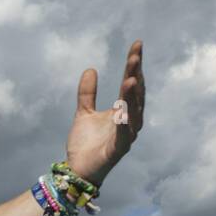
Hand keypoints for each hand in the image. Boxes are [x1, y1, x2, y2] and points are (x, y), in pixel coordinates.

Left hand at [63, 40, 144, 187]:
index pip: (131, 83)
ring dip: (132, 97)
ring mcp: (126, 136)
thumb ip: (87, 93)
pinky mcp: (118, 150)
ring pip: (133, 113)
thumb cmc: (85, 145)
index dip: (134, 65)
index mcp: (122, 111)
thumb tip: (91, 68)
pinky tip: (123, 111)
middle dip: (136, 75)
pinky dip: (124, 124)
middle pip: (135, 94)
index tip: (137, 45)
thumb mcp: (83, 113)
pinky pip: (123, 136)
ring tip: (131, 79)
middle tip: (135, 55)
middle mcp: (129, 121)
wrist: (77, 171)